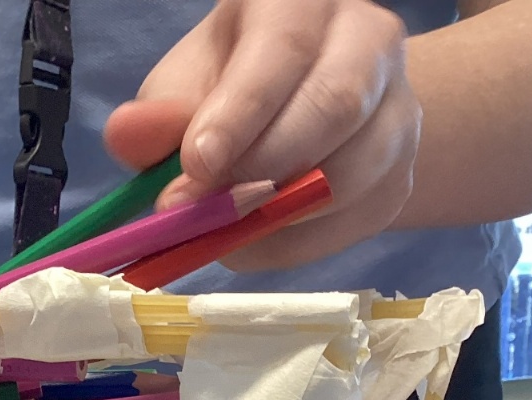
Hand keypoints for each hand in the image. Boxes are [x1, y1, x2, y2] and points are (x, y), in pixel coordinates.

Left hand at [104, 0, 421, 270]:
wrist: (302, 106)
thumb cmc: (231, 88)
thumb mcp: (185, 87)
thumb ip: (157, 115)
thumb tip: (128, 135)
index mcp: (303, 2)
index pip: (283, 51)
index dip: (240, 114)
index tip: (196, 166)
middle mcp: (368, 41)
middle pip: (334, 107)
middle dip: (259, 170)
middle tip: (200, 210)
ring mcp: (399, 109)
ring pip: (352, 173)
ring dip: (275, 217)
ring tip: (219, 229)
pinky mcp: (403, 173)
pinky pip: (351, 221)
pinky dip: (294, 244)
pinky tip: (254, 238)